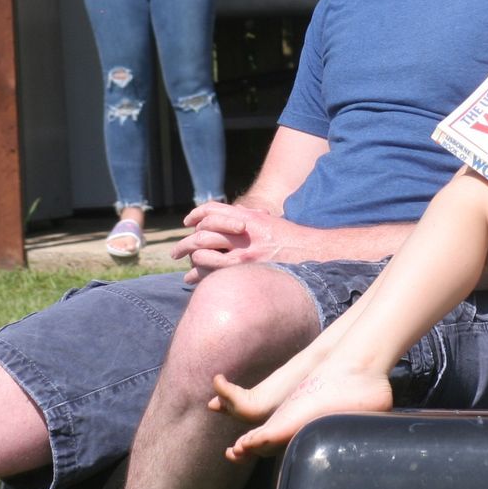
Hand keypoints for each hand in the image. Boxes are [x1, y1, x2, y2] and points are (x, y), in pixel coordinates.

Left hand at [172, 201, 306, 283]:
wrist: (312, 255)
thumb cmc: (291, 240)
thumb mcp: (270, 222)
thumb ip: (250, 218)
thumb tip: (233, 215)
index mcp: (249, 217)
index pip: (214, 210)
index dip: (196, 214)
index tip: (188, 222)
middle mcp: (243, 231)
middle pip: (203, 230)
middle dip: (185, 241)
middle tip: (175, 252)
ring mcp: (242, 251)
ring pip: (203, 250)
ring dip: (188, 257)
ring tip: (182, 266)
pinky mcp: (244, 269)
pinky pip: (212, 269)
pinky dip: (198, 273)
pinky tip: (192, 279)